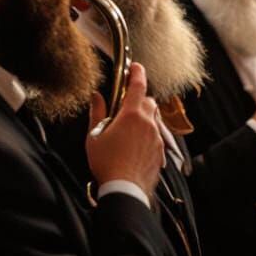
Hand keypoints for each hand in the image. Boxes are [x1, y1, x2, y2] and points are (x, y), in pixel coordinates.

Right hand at [86, 63, 164, 193]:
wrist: (125, 189)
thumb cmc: (107, 164)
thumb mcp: (94, 136)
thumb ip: (97, 113)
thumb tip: (97, 97)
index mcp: (132, 115)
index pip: (138, 85)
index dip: (137, 73)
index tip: (135, 67)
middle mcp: (148, 122)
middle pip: (147, 101)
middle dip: (137, 100)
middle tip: (122, 108)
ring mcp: (157, 136)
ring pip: (153, 117)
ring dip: (143, 117)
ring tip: (126, 131)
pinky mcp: (161, 149)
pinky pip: (155, 134)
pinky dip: (147, 133)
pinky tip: (134, 145)